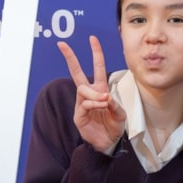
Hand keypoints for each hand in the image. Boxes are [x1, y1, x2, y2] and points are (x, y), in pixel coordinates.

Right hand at [58, 36, 125, 152]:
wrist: (109, 144)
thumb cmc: (113, 126)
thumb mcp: (120, 114)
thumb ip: (115, 104)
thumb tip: (105, 97)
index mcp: (100, 90)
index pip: (97, 68)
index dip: (96, 53)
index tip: (92, 39)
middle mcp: (89, 94)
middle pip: (76, 72)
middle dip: (70, 58)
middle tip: (62, 44)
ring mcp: (82, 104)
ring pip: (83, 89)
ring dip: (95, 93)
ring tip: (105, 101)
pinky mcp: (79, 115)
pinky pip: (84, 103)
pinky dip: (94, 103)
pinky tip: (102, 106)